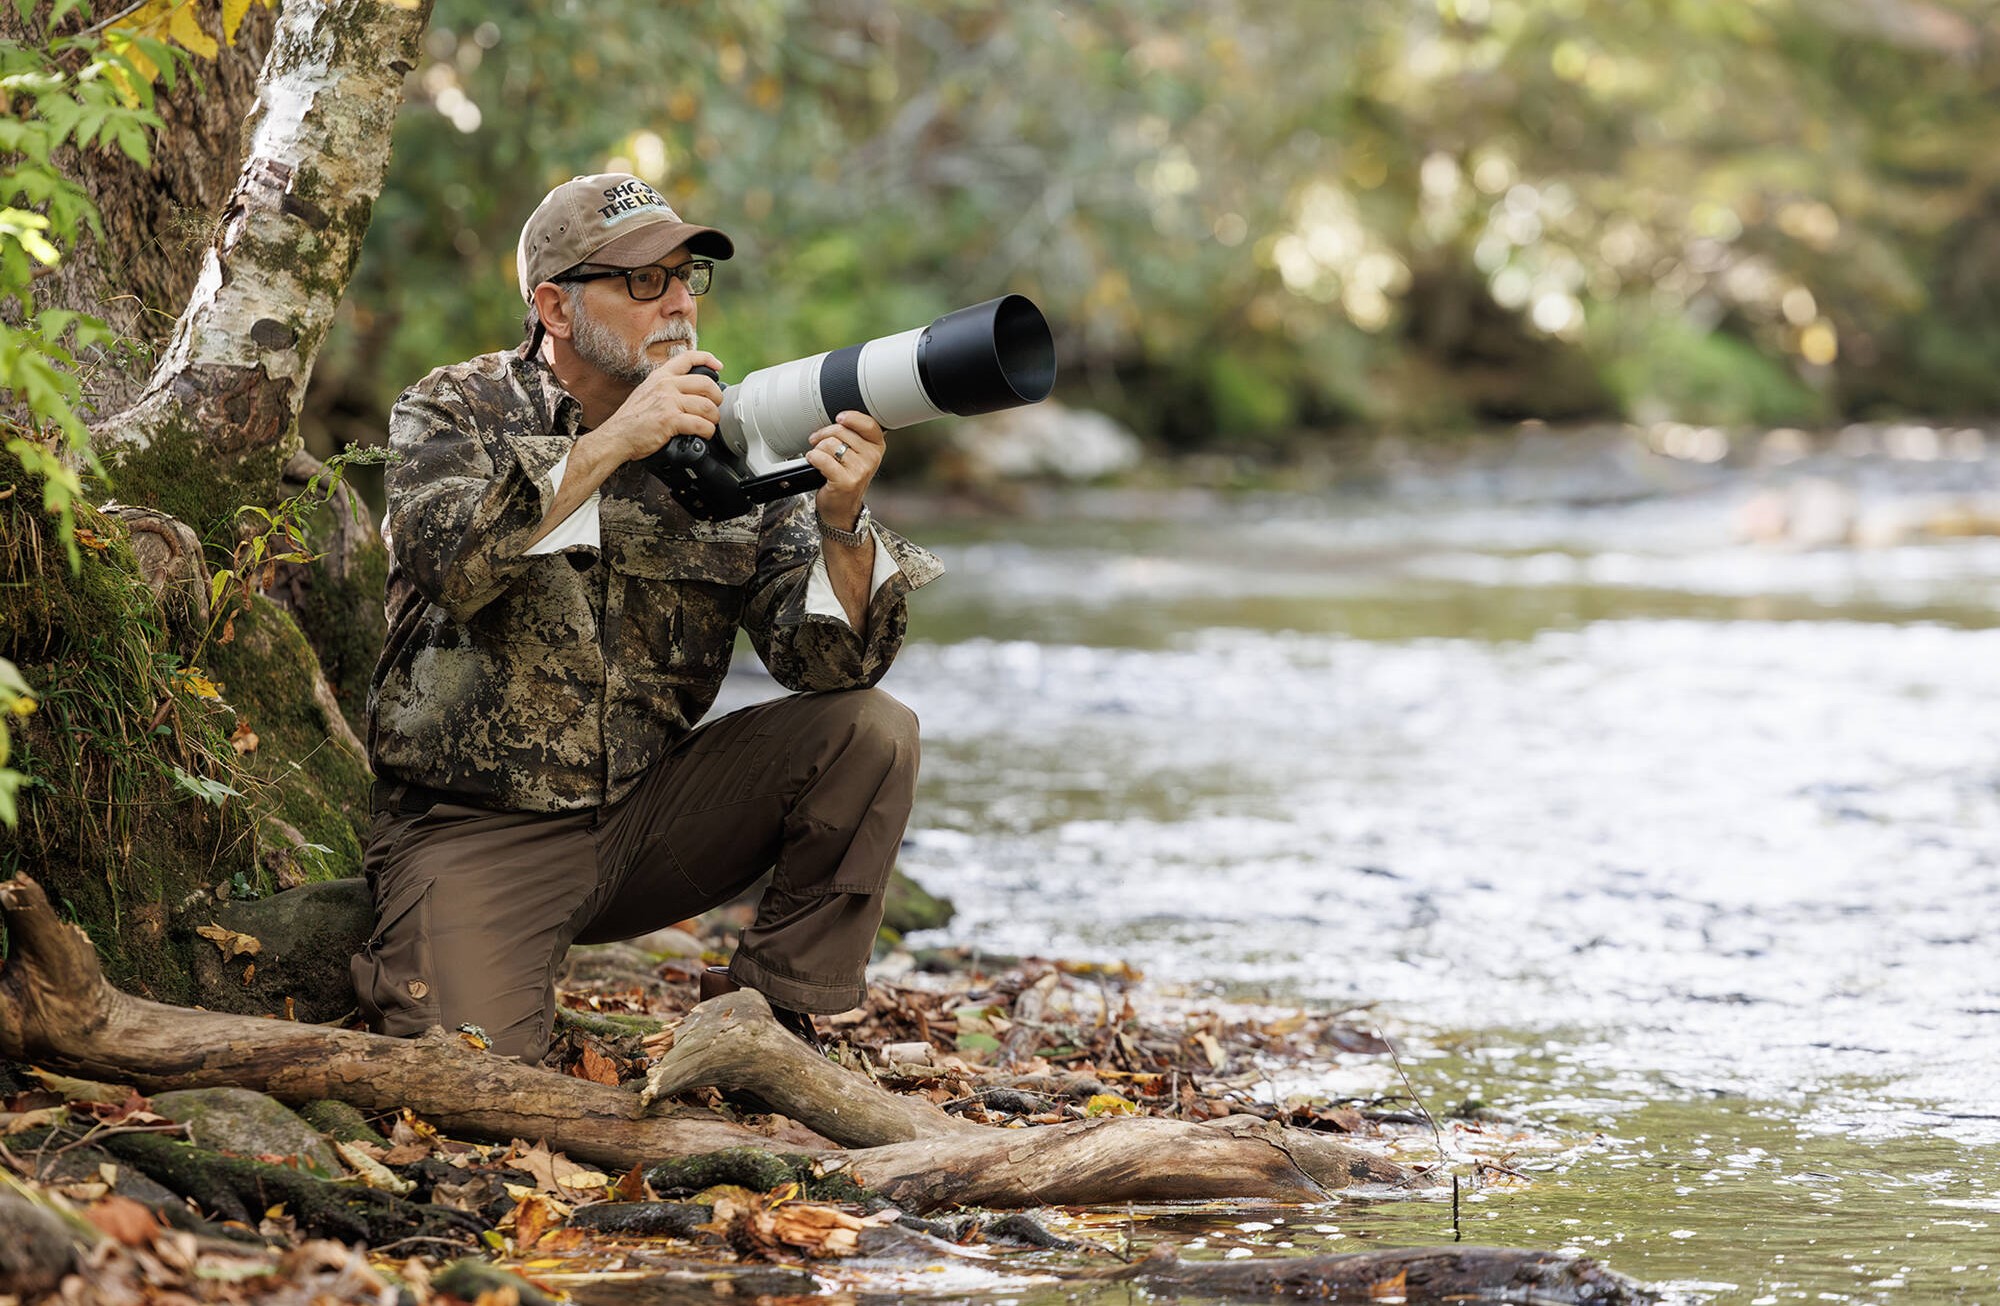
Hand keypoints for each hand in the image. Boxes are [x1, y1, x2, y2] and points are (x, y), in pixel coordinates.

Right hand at [596, 350, 724, 462]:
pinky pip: (701, 425)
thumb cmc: (631, 419)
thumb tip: (688, 392)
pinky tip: (703, 434)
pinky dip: (707, 432)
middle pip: (706, 384)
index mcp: (660, 376)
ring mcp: (668, 402)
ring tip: (709, 424)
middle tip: (715, 408)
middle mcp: (666, 385)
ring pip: (707, 406)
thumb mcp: (647, 392)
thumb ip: (665, 388)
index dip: (707, 359)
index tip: (718, 366)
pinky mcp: (670, 420)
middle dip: (717, 398)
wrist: (616, 436)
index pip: (688, 358)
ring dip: (713, 418)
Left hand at [807, 410, 883, 533]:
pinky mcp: (846, 481)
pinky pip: (822, 458)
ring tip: (818, 457)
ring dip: (818, 449)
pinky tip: (814, 462)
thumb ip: (852, 436)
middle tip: (818, 442)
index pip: (868, 424)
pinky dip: (813, 458)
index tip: (839, 418)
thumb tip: (835, 420)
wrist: (842, 509)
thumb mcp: (856, 455)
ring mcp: (860, 471)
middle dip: (824, 434)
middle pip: (842, 431)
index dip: (851, 417)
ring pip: (830, 444)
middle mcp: (872, 458)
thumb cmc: (845, 479)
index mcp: (876, 448)